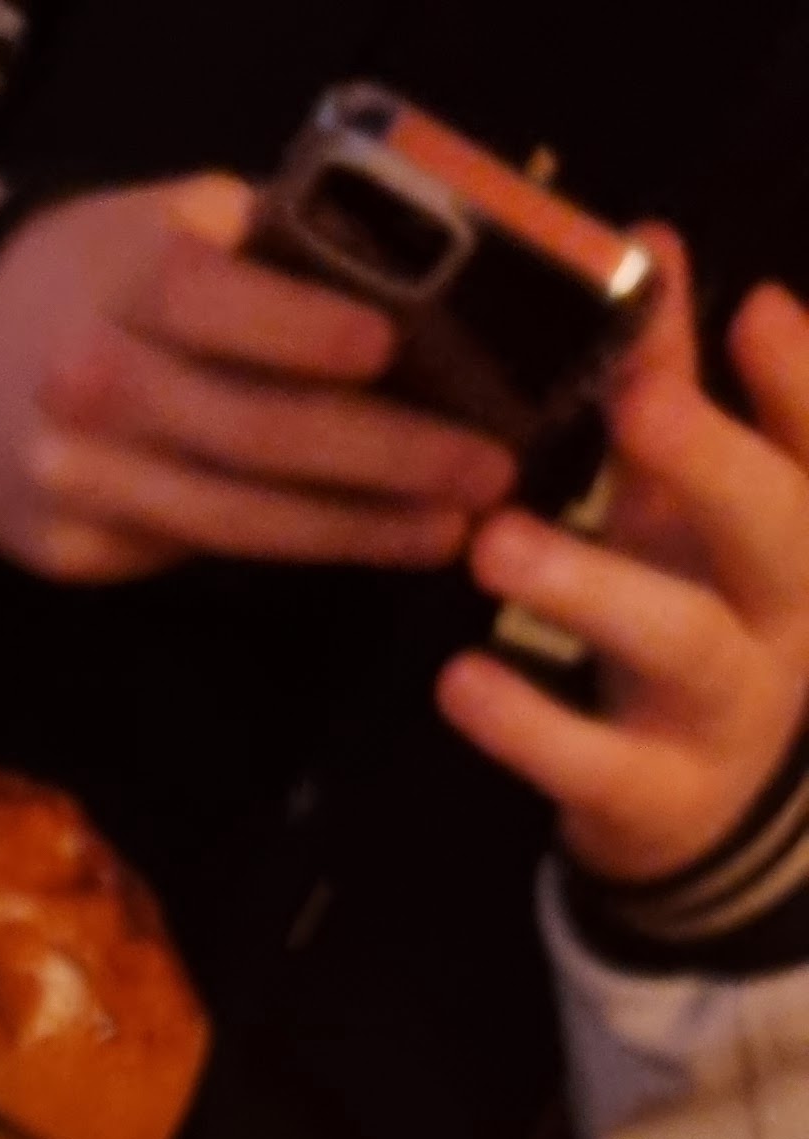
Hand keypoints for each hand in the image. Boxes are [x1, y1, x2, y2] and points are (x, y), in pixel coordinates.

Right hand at [0, 174, 513, 582]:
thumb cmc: (95, 278)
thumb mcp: (163, 227)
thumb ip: (265, 250)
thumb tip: (410, 292)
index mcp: (123, 285)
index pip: (219, 308)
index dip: (301, 331)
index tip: (388, 351)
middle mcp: (93, 389)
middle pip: (251, 433)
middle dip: (381, 458)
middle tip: (484, 473)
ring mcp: (77, 483)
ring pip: (234, 520)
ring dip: (355, 531)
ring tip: (447, 533)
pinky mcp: (71, 554)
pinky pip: (196, 551)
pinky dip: (290, 551)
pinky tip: (362, 543)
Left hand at [437, 250, 808, 883]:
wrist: (697, 806)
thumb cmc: (692, 610)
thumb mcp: (682, 502)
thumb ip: (667, 380)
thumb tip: (651, 238)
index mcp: (800, 527)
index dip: (801, 383)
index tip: (753, 308)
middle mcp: (787, 612)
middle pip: (778, 529)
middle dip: (711, 462)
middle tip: (634, 404)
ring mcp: (726, 710)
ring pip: (683, 640)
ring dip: (591, 587)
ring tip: (493, 546)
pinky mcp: (651, 794)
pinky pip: (591, 760)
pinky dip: (524, 723)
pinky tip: (458, 677)